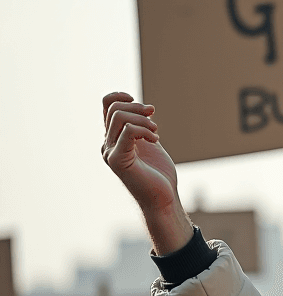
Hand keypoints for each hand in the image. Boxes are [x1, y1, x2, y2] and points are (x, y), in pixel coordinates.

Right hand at [101, 91, 193, 253]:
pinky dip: (144, 130)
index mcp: (113, 137)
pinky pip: (128, 131)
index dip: (122, 97)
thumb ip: (143, 126)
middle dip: (138, 109)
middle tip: (154, 121)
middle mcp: (108, 144)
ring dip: (143, 120)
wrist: (163, 198)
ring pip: (119, 117)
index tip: (145, 108)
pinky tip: (155, 140)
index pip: (107, 104)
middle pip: (114, 108)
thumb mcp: (150, 143)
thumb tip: (147, 107)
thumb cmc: (158, 173)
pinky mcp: (118, 161)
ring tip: (156, 133)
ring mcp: (110, 152)